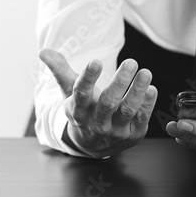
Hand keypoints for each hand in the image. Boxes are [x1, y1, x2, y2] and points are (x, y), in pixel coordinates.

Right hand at [39, 49, 157, 157]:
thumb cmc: (83, 110)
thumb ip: (60, 71)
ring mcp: (115, 131)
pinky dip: (147, 104)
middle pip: (108, 102)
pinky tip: (152, 89)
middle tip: (131, 62)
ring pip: (127, 110)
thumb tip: (43, 51)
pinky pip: (141, 119)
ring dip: (137, 91)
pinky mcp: (133, 135)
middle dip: (120, 82)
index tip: (96, 61)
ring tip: (145, 72)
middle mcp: (96, 123)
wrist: (93, 145)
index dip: (88, 78)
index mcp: (78, 111)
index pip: (81, 94)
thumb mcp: (70, 93)